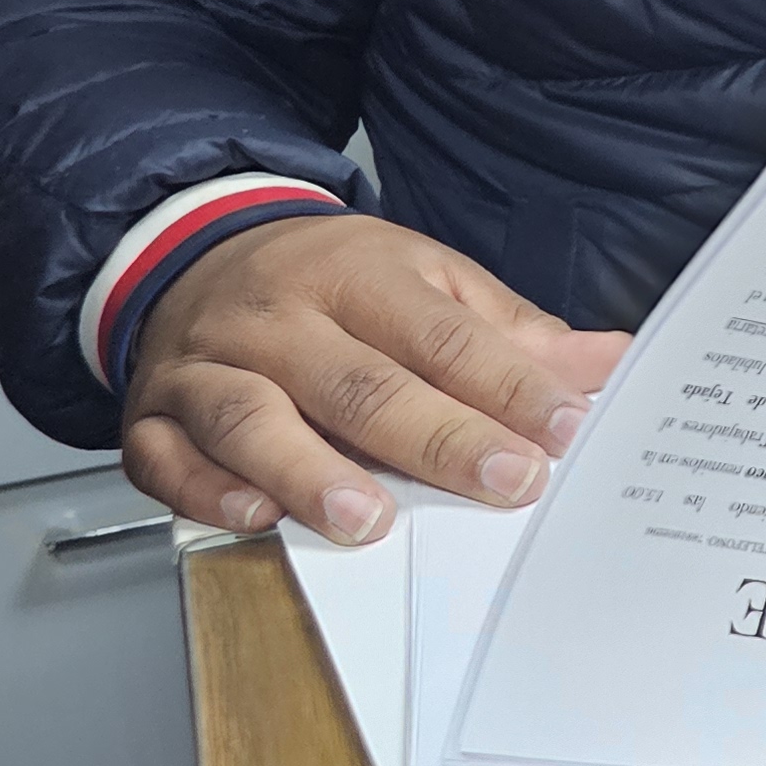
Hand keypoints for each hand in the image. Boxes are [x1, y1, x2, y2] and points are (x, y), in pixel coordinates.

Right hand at [119, 214, 628, 544]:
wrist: (195, 247)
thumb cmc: (331, 279)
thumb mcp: (428, 281)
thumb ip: (512, 333)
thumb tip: (611, 365)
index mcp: (358, 275)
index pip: (443, 336)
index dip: (508, 386)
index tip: (565, 430)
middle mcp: (279, 317)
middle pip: (359, 383)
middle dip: (437, 439)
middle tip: (503, 483)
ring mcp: (208, 366)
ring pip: (254, 418)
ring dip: (311, 472)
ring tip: (368, 518)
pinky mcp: (153, 415)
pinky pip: (167, 459)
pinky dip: (207, 492)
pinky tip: (255, 516)